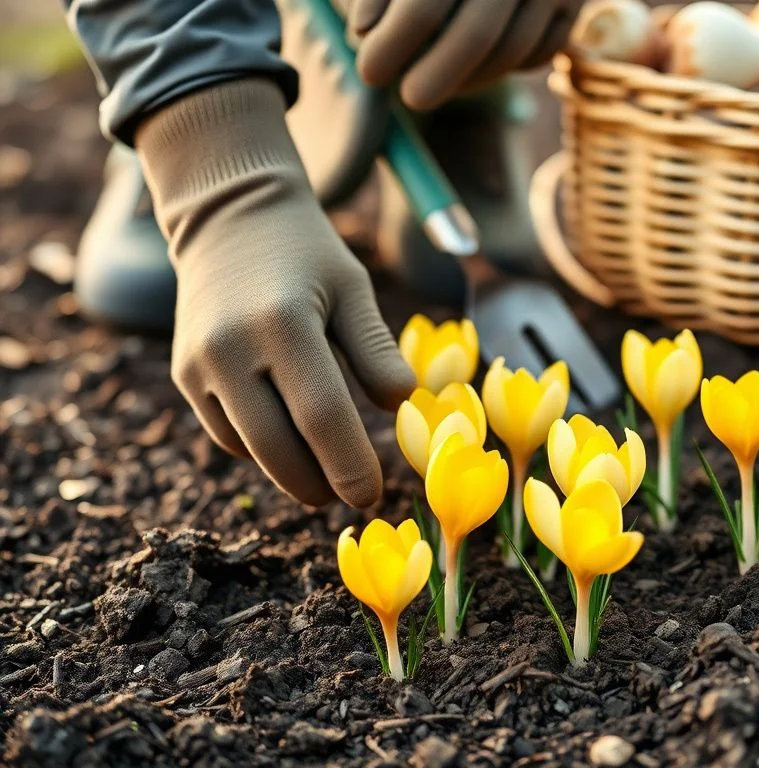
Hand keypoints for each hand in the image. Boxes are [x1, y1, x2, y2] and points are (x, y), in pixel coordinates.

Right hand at [137, 79, 414, 507]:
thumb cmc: (308, 255)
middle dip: (321, 484)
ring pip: (250, 449)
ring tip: (328, 476)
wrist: (228, 217)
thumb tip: (402, 407)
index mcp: (284, 323)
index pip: (322, 416)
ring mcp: (199, 364)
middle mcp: (231, 348)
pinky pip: (226, 434)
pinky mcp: (184, 374)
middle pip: (279, 447)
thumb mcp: (353, 288)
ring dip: (292, 473)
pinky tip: (290, 440)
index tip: (373, 495)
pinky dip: (261, 449)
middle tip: (355, 496)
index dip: (350, 465)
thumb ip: (377, 350)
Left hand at [342, 0, 584, 109]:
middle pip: (476, 35)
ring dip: (468, 80)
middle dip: (435, 76)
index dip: (393, 44)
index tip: (369, 73)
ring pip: (510, 51)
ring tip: (431, 85)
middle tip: (408, 97)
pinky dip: (506, 69)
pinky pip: (541, 52)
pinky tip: (473, 72)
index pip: (425, 4)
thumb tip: (363, 32)